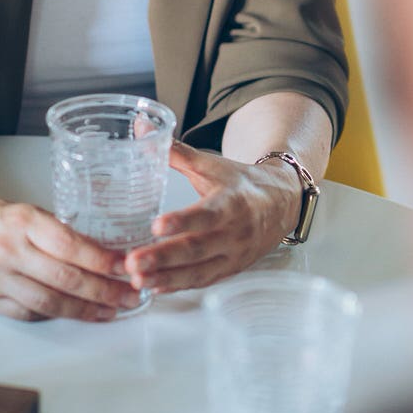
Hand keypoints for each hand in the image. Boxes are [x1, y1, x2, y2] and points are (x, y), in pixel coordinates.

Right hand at [0, 185, 141, 322]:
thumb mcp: (22, 210)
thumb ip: (54, 231)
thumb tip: (98, 253)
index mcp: (21, 222)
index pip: (71, 245)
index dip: (104, 260)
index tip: (127, 266)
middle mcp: (9, 250)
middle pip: (66, 278)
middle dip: (104, 290)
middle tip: (130, 294)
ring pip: (50, 302)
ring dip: (86, 310)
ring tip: (111, 311)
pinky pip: (29, 313)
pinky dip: (56, 315)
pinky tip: (76, 315)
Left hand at [123, 140, 300, 294]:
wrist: (280, 203)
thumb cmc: (240, 183)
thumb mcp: (211, 164)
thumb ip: (175, 150)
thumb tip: (141, 125)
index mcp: (231, 202)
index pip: (206, 214)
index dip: (182, 221)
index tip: (156, 225)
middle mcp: (235, 232)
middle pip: (197, 249)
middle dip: (163, 258)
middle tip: (132, 263)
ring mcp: (234, 255)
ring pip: (199, 271)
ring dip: (166, 278)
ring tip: (137, 280)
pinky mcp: (230, 270)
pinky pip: (203, 282)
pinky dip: (179, 286)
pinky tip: (155, 287)